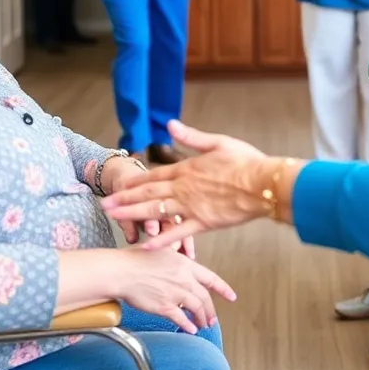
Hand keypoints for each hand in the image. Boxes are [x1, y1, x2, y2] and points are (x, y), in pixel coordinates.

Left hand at [102, 121, 289, 248]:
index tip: (119, 186)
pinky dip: (161, 239)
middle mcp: (184, 188)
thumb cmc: (246, 161)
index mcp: (188, 169)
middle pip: (148, 194)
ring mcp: (192, 206)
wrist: (264, 183)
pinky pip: (178, 232)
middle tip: (104, 205)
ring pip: (156, 212)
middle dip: (124, 199)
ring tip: (115, 219)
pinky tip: (146, 245)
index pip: (154, 176)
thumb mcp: (218, 142)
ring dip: (133, 215)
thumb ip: (192, 137)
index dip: (135, 182)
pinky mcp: (204, 222)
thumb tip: (171, 124)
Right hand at [115, 247, 234, 334]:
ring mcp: (175, 293)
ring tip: (203, 325)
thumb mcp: (162, 249)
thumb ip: (176, 254)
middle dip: (211, 310)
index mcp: (185, 265)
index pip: (211, 278)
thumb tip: (182, 255)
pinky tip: (190, 329)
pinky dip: (188, 325)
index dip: (223, 289)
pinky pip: (180, 318)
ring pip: (196, 308)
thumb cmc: (136, 259)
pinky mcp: (164, 306)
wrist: (121, 271)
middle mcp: (184, 279)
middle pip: (205, 297)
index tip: (231, 296)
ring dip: (201, 318)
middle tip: (213, 318)